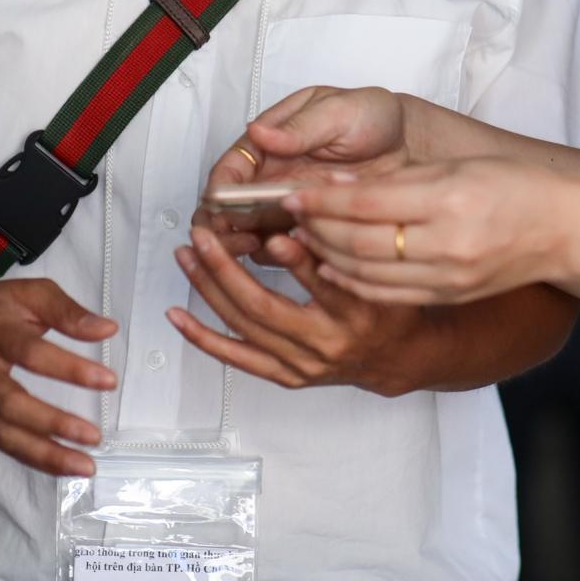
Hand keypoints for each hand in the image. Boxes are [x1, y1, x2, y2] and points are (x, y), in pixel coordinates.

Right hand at [0, 278, 118, 476]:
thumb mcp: (30, 293)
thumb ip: (67, 310)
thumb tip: (107, 330)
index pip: (32, 353)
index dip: (70, 368)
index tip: (108, 381)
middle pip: (11, 402)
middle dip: (53, 422)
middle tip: (94, 435)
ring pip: (3, 432)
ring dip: (45, 453)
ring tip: (85, 465)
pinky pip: (1, 443)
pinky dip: (32, 458)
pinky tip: (62, 465)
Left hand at [164, 226, 425, 395]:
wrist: (400, 356)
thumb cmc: (390, 306)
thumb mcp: (380, 269)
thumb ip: (345, 238)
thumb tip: (309, 205)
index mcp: (355, 311)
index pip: (322, 282)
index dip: (296, 258)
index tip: (273, 232)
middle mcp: (325, 343)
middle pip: (264, 306)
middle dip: (226, 269)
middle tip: (204, 237)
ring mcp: (302, 363)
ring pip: (244, 327)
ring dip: (209, 290)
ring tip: (187, 257)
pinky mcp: (286, 375)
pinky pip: (237, 357)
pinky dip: (204, 337)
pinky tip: (179, 317)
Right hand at [195, 86, 412, 256]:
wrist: (411, 142)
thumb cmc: (371, 117)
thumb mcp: (338, 111)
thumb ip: (300, 127)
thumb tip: (259, 132)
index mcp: (268, 142)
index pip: (229, 170)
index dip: (219, 192)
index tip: (220, 208)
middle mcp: (272, 176)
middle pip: (231, 209)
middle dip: (225, 229)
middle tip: (237, 241)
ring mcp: (289, 205)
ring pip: (253, 233)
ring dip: (250, 246)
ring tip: (266, 250)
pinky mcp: (311, 227)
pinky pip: (287, 248)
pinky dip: (284, 257)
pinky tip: (295, 256)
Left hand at [288, 158, 579, 306]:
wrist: (563, 228)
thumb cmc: (512, 185)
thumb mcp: (455, 167)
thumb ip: (398, 179)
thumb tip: (338, 187)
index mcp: (449, 199)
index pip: (368, 202)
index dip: (323, 199)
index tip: (292, 191)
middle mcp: (447, 243)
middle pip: (360, 243)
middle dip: (316, 229)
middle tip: (285, 214)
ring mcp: (448, 277)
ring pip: (368, 273)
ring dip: (326, 256)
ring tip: (299, 238)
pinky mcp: (448, 296)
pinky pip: (388, 294)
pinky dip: (352, 282)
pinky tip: (330, 268)